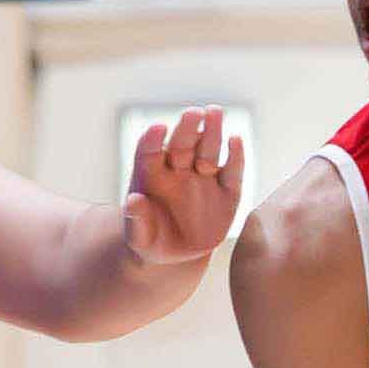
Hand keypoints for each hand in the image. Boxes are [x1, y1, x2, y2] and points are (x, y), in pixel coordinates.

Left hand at [122, 107, 244, 263]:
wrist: (177, 254)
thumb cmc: (151, 240)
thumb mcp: (139, 237)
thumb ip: (136, 219)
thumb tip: (133, 200)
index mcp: (152, 173)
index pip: (150, 150)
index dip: (153, 139)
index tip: (158, 129)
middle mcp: (178, 168)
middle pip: (182, 142)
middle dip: (187, 127)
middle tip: (194, 113)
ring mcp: (204, 177)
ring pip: (208, 150)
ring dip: (211, 132)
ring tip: (214, 113)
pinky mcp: (227, 191)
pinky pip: (232, 172)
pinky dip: (235, 156)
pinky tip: (236, 140)